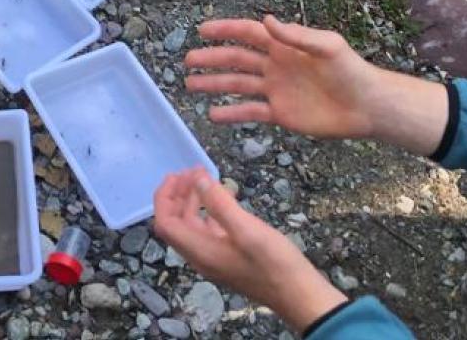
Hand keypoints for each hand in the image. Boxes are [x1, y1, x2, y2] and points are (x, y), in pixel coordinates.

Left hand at [152, 169, 346, 333]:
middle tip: (195, 170)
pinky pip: (211, 230)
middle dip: (179, 194)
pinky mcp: (230, 257)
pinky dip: (212, 210)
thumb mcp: (247, 229)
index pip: (166, 224)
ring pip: (193, 226)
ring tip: (208, 178)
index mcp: (200, 252)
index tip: (177, 174)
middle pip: (177, 223)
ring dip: (194, 200)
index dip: (164, 197)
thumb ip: (219, 203)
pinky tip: (226, 197)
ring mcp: (216, 258)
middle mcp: (202, 257)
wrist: (301, 296)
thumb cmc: (275, 264)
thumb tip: (197, 179)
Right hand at [185, 16, 383, 137]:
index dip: (226, 30)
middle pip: (237, 59)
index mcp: (285, 46)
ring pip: (239, 85)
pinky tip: (213, 115)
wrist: (367, 106)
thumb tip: (267, 20)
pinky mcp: (281, 114)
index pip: (249, 34)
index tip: (202, 30)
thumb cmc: (351, 71)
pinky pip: (251, 112)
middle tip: (188, 60)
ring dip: (215, 84)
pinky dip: (232, 113)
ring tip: (191, 86)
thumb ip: (296, 35)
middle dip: (212, 59)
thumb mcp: (328, 46)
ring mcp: (277, 90)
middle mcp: (276, 66)